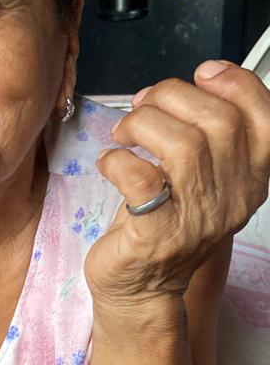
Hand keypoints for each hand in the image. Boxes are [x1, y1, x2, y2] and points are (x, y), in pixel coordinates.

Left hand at [85, 61, 269, 307]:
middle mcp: (232, 198)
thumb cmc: (164, 226)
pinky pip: (141, 178)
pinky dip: (118, 159)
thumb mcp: (199, 177)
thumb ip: (201, 133)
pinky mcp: (156, 235)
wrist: (141, 290)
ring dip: (143, 124)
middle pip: (219, 121)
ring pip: (184, 144)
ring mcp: (197, 219)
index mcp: (250, 178)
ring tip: (124, 133)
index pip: (265, 117)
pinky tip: (109, 161)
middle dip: (172, 97)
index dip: (235, 83)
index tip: (202, 74)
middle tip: (142, 107)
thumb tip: (173, 88)